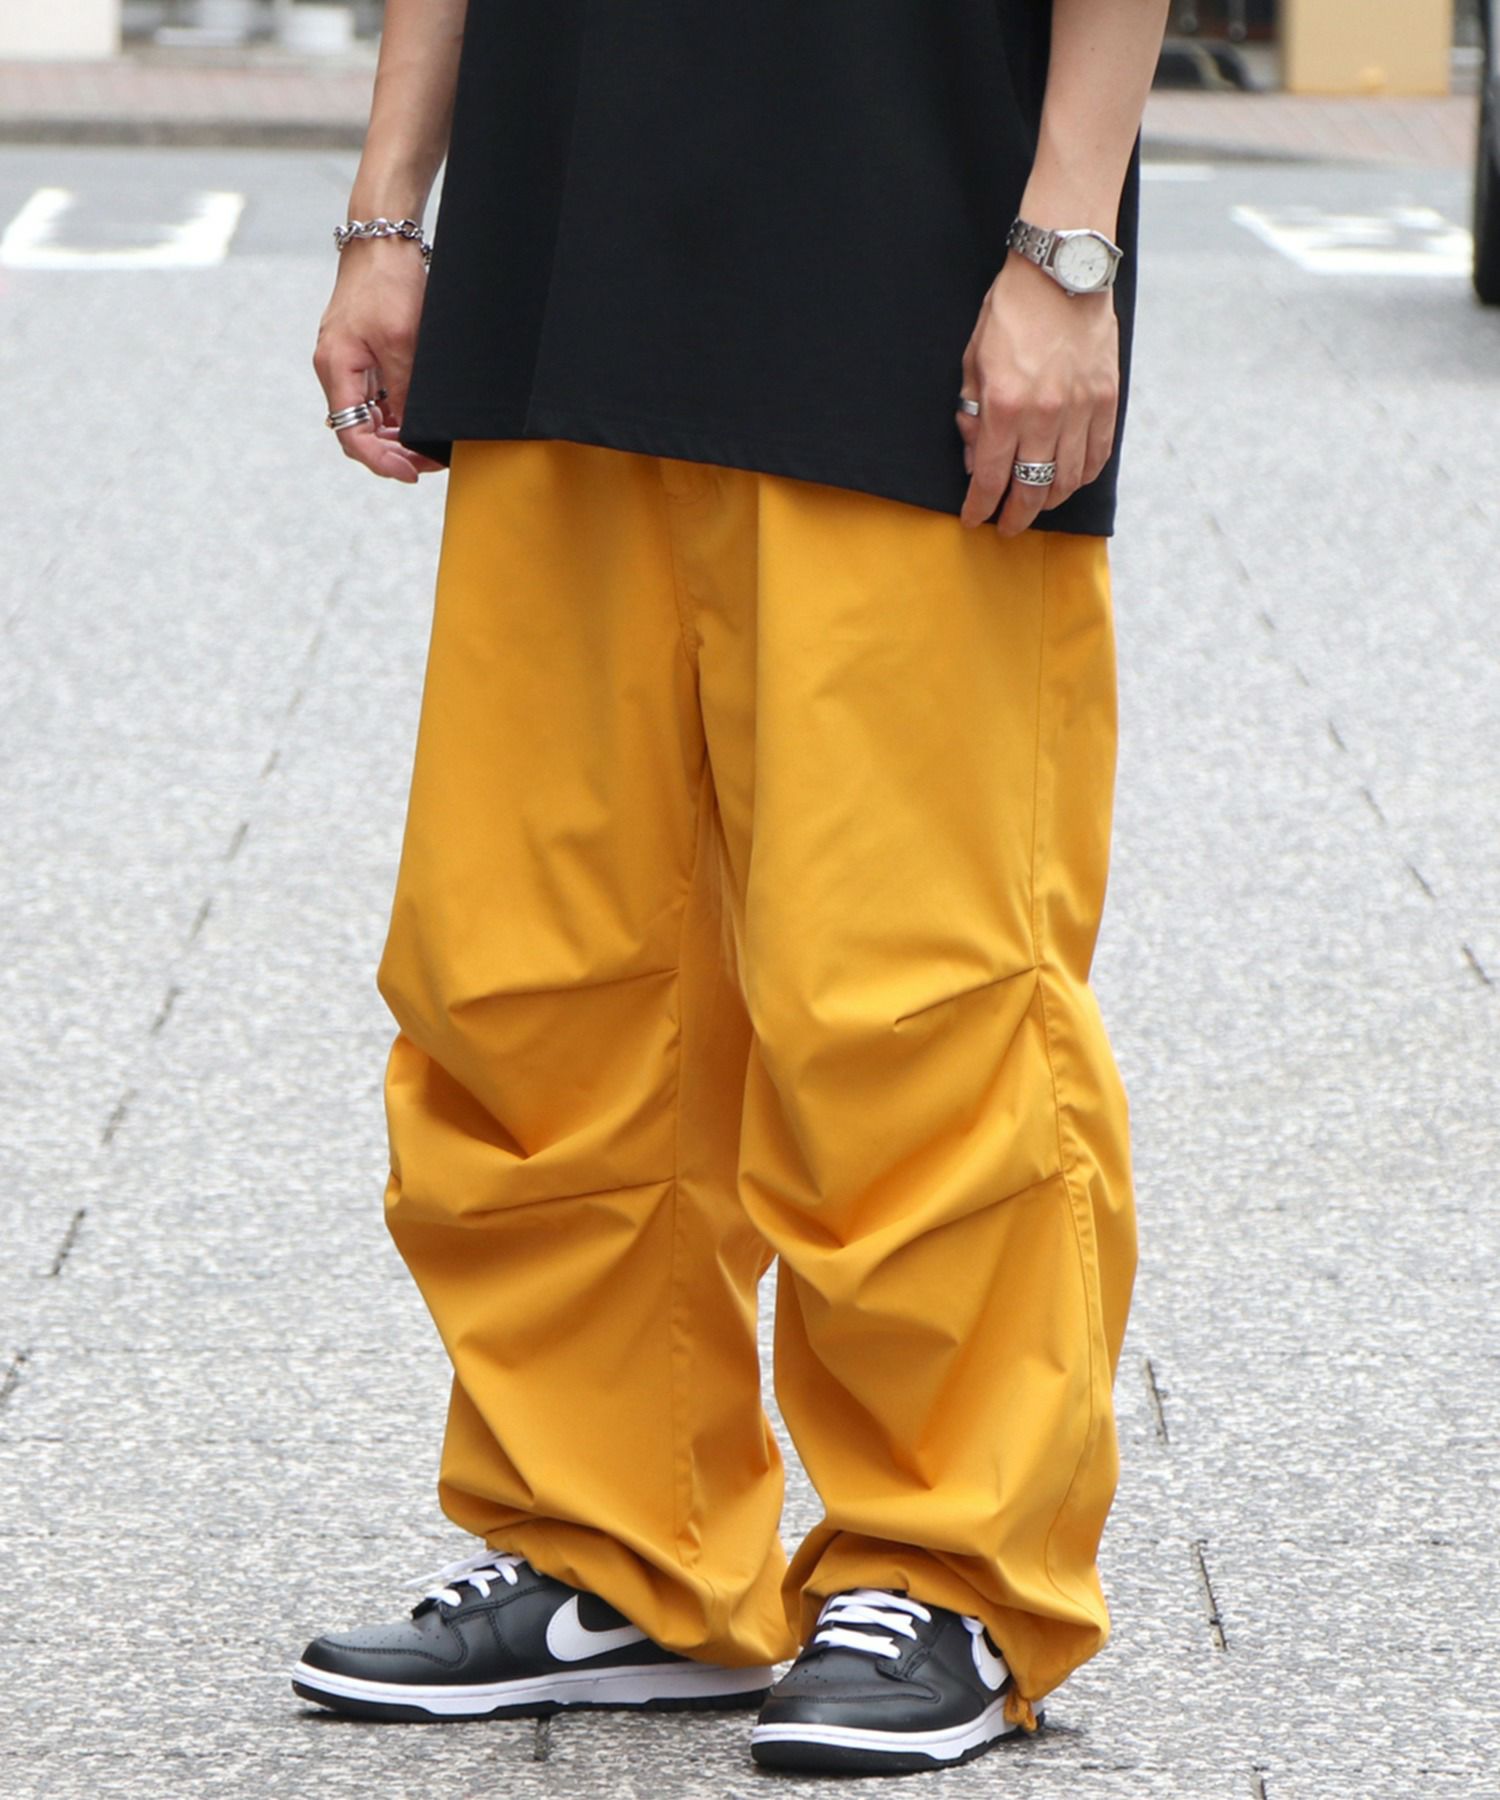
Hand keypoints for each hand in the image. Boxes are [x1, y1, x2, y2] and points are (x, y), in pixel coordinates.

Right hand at [313, 240, 444, 483]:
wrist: (383, 239)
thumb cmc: (387, 282)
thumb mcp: (402, 341)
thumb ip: (405, 389)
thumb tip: (412, 430)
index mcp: (335, 369)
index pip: (353, 435)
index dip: (382, 462)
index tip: (412, 473)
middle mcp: (337, 371)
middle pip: (360, 433)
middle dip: (394, 454)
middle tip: (429, 464)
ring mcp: (349, 365)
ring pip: (371, 420)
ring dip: (398, 438)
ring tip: (429, 447)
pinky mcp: (364, 357)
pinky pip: (378, 399)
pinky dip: (399, 416)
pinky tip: (421, 421)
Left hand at [955, 253, 1119, 535]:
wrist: (1062, 271)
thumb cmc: (1011, 312)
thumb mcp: (974, 362)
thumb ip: (973, 416)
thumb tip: (975, 461)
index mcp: (1005, 405)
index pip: (991, 477)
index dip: (980, 506)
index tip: (974, 519)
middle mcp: (1045, 414)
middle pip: (1032, 489)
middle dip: (1016, 516)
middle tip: (1006, 527)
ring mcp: (1081, 409)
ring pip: (1068, 479)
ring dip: (1049, 501)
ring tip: (1035, 504)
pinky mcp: (1107, 399)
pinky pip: (1097, 456)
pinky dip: (1082, 476)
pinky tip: (1068, 480)